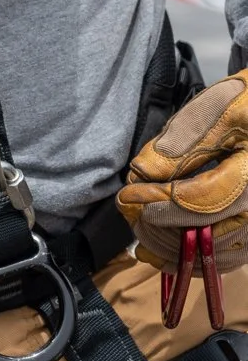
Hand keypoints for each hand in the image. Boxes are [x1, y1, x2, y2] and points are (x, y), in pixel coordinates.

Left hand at [118, 69, 247, 270]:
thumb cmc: (247, 103)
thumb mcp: (219, 107)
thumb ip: (183, 139)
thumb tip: (143, 172)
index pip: (201, 200)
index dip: (159, 203)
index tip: (126, 196)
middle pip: (205, 232)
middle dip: (158, 227)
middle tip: (126, 211)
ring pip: (213, 251)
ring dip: (170, 246)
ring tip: (137, 230)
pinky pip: (224, 254)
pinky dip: (191, 257)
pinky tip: (158, 252)